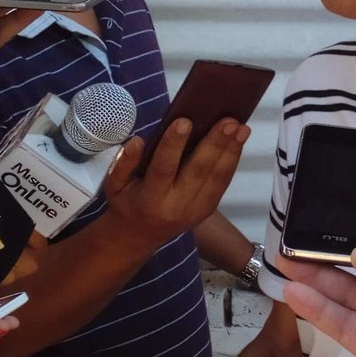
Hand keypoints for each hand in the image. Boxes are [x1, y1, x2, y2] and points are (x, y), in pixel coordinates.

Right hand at [100, 118, 249, 249]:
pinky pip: (222, 183)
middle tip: (229, 121)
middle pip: (198, 172)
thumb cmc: (127, 201)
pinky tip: (239, 141)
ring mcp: (196, 209)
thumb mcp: (114, 184)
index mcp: (149, 199)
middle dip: (215, 145)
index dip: (173, 145)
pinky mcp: (207, 209)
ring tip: (241, 127)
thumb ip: (124, 162)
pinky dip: (232, 160)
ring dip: (231, 150)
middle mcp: (176, 206)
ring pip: (216, 178)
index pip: (163, 169)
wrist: (140, 235)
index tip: (185, 121)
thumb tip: (138, 140)